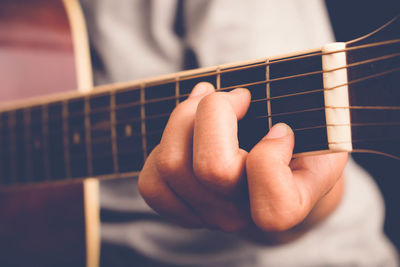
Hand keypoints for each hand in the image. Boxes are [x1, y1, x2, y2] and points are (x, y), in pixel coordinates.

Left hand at [138, 82, 347, 233]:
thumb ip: (315, 124)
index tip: (281, 128)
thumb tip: (253, 108)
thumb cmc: (303, 146)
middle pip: (211, 168)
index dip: (272, 155)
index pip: (272, 206)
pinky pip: (151, 183)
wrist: (283, 176)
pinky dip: (162, 144)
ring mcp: (207, 215)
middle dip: (217, 111)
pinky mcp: (180, 207)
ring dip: (185, 116)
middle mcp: (243, 217)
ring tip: (205, 97)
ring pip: (172, 166)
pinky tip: (186, 128)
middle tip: (236, 95)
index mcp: (287, 206)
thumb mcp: (326, 132)